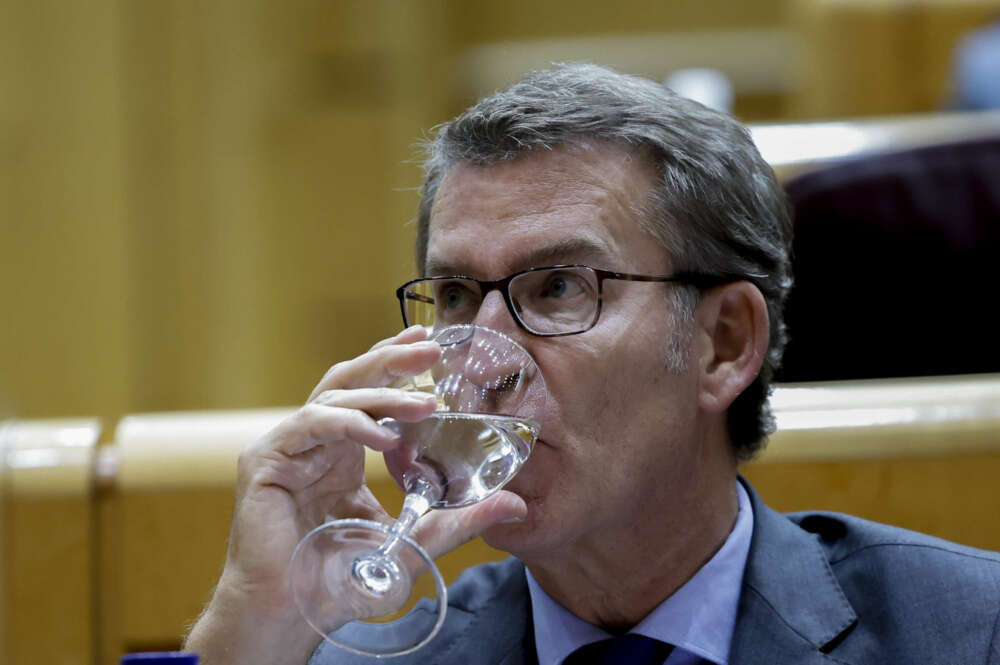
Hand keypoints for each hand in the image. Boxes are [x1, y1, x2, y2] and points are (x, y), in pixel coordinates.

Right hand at [184, 326, 525, 664]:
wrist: (292, 615)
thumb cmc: (341, 581)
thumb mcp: (412, 541)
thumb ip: (458, 519)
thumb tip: (515, 504)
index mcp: (340, 453)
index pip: (368, 393)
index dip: (396, 367)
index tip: (433, 348)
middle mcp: (313, 442)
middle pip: (350, 380)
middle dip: (390, 360)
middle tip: (429, 348)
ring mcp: (287, 448)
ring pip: (335, 396)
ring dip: (382, 393)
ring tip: (424, 401)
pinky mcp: (266, 460)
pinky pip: (312, 424)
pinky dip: (352, 424)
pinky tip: (386, 437)